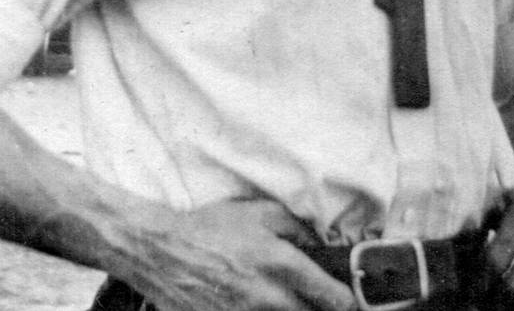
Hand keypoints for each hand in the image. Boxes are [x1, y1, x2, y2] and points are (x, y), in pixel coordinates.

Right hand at [132, 198, 355, 310]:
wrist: (164, 252)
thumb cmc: (210, 228)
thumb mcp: (258, 212)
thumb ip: (295, 227)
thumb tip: (318, 245)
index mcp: (279, 264)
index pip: (328, 295)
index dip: (345, 301)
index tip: (350, 302)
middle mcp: (267, 297)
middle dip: (321, 310)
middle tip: (321, 303)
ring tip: (283, 300)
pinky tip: (259, 305)